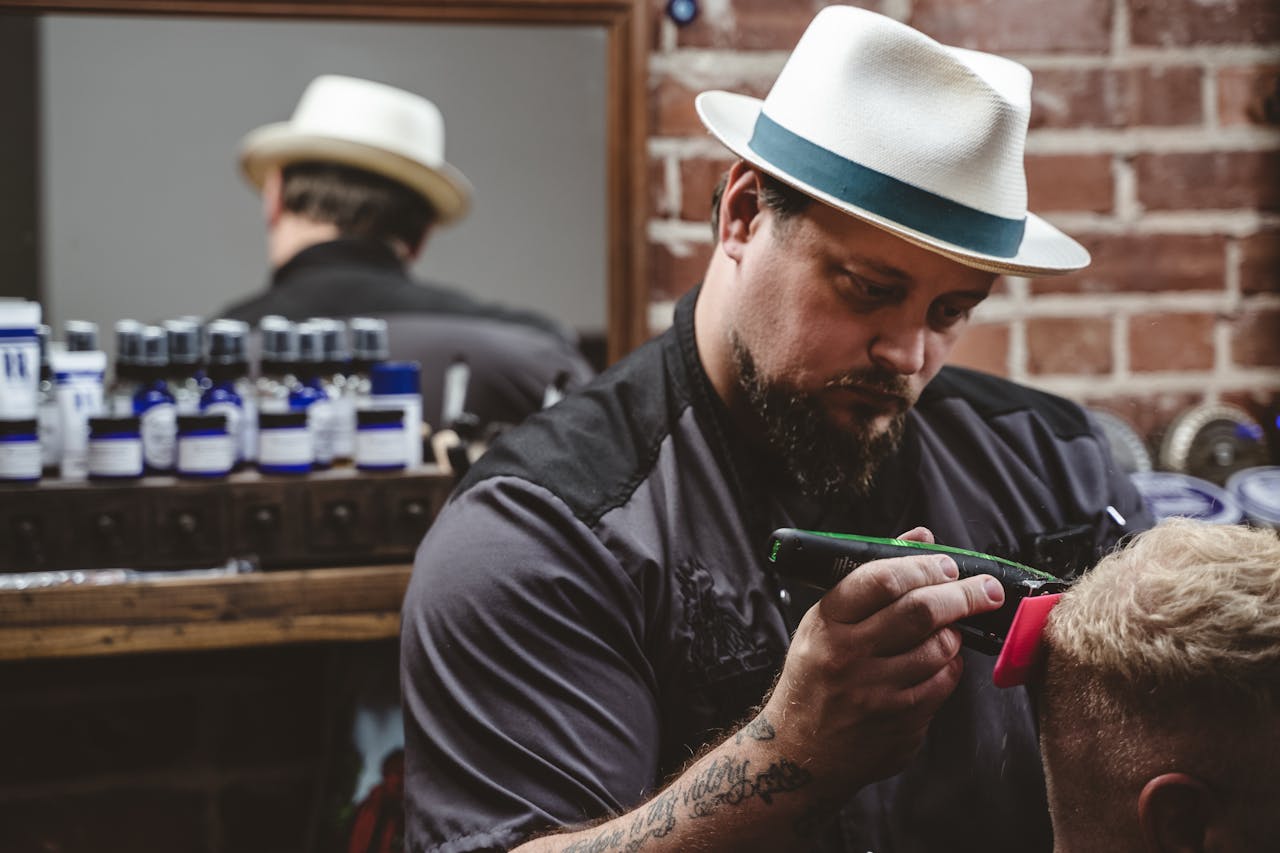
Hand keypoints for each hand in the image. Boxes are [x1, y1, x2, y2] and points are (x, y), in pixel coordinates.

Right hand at [762, 526, 1004, 791]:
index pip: (880, 579)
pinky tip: (940, 662)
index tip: (946, 564)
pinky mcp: (899, 722)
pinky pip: (944, 683)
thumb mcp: (825, 623)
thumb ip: (873, 578)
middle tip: (986, 589)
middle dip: (964, 594)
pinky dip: (950, 667)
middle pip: (921, 611)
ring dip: (954, 634)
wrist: (800, 754)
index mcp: (826, 623)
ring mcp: (874, 692)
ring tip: (948, 630)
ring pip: (940, 648)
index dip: (923, 566)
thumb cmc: (816, 677)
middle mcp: (847, 656)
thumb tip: (920, 537)